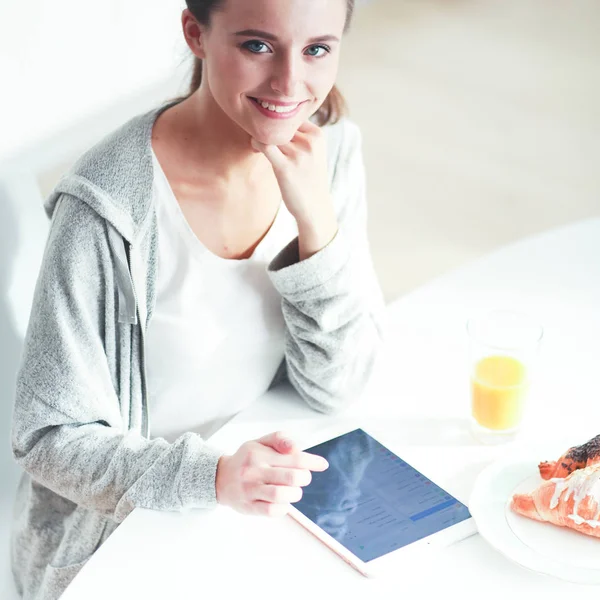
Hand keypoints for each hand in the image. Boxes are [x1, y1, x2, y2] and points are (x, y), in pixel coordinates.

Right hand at [215, 431, 328, 516]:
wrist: (219, 478)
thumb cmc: (246, 459)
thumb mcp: (260, 442)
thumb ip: (280, 439)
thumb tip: (297, 448)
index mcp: (259, 453)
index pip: (293, 458)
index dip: (312, 462)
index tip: (323, 464)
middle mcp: (254, 471)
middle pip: (292, 477)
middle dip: (304, 478)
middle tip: (302, 477)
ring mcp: (251, 490)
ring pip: (282, 495)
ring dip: (295, 493)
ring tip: (293, 490)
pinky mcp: (249, 507)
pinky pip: (272, 511)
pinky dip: (284, 507)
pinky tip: (283, 501)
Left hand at [252, 122, 338, 258]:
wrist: (315, 207)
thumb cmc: (309, 179)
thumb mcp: (312, 152)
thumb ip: (299, 135)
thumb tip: (274, 118)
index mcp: (317, 135)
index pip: (291, 115)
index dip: (278, 122)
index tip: (271, 132)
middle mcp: (310, 142)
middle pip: (280, 123)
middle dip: (268, 129)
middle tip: (260, 138)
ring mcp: (299, 154)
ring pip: (270, 133)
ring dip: (260, 136)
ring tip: (258, 145)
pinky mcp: (286, 167)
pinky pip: (264, 145)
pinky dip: (256, 143)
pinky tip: (256, 150)